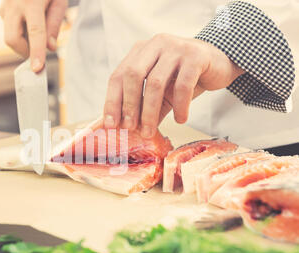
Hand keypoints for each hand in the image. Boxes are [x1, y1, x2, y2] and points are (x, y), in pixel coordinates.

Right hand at [0, 0, 67, 71]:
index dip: (36, 52)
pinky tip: (28, 21)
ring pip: (9, 36)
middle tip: (37, 54)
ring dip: (23, 41)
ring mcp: (5, 6)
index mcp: (32, 2)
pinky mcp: (2, 9)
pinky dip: (20, 32)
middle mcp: (14, 4)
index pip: (35, 33)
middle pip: (12, 39)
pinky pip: (9, 28)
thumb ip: (54, 24)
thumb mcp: (59, 1)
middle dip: (24, 52)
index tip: (37, 68)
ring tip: (37, 28)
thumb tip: (49, 47)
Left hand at [103, 34, 244, 137]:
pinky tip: (180, 119)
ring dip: (150, 112)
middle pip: (133, 76)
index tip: (111, 124)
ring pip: (155, 83)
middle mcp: (155, 44)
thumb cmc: (184, 77)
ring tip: (150, 131)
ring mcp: (175, 47)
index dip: (112, 101)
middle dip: (129, 106)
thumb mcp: (161, 93)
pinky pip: (182, 85)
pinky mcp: (195, 56)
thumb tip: (127, 130)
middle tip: (130, 129)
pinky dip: (179, 106)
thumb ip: (144, 106)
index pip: (118, 76)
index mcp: (141, 51)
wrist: (219, 63)